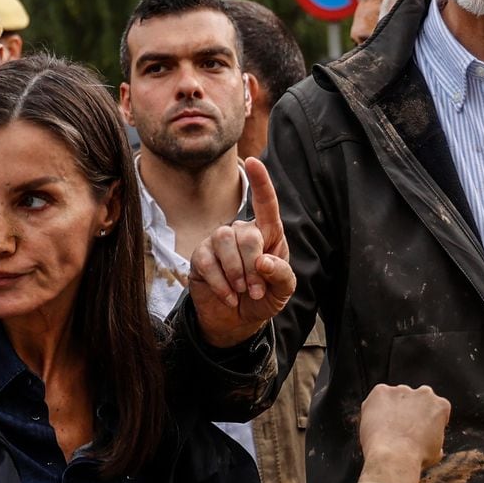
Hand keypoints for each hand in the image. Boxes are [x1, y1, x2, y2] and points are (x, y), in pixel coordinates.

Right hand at [188, 157, 295, 347]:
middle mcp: (242, 232)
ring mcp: (219, 242)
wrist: (237, 320)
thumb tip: (264, 261)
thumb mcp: (282, 291)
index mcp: (268, 235)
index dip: (261, 183)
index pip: (266, 205)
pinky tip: (228, 296)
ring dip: (236, 272)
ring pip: (224, 241)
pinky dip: (220, 283)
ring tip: (241, 292)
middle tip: (256, 291)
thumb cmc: (263, 298)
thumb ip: (281, 275)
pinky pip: (207, 261)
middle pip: (246, 233)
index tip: (253, 161)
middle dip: (253, 266)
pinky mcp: (201, 256)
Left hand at [357, 384, 450, 482]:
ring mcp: (401, 390)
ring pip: (396, 398)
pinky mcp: (381, 391)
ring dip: (392, 410)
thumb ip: (434, 440)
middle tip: (401, 430)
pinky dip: (375, 408)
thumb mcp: (435, 453)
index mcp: (440, 406)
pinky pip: (378, 398)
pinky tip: (375, 425)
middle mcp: (424, 393)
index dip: (426, 422)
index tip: (419, 432)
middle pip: (415, 400)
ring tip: (386, 431)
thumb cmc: (415, 458)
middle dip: (410, 411)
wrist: (393, 457)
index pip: (434, 409)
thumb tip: (432, 444)